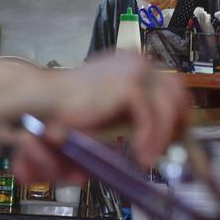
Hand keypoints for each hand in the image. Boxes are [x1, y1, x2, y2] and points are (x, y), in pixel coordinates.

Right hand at [12, 51, 189, 182]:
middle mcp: (137, 61)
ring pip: (170, 107)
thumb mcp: (106, 111)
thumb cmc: (67, 110)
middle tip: (164, 150)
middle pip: (178, 91)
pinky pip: (152, 118)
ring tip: (148, 158)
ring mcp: (136, 70)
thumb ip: (129, 116)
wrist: (42, 102)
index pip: (169, 86)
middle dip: (177, 123)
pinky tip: (140, 155)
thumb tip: (157, 139)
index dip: (175, 114)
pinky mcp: (130, 86)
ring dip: (163, 137)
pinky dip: (150, 140)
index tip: (172, 139)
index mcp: (131, 64)